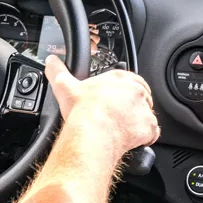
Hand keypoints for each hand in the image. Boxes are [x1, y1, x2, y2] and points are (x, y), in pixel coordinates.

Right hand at [44, 55, 159, 159]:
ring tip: (121, 131)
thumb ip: (58, 71)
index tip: (118, 100)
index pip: (131, 80)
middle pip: (141, 98)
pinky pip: (152, 133)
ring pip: (146, 116)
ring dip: (137, 123)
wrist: (93, 130)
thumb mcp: (66, 86)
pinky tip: (130, 140)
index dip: (125, 92)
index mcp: (119, 78)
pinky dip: (144, 138)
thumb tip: (51, 61)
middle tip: (117, 118)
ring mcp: (144, 109)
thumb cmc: (83, 109)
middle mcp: (135, 91)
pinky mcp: (149, 126)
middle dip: (131, 108)